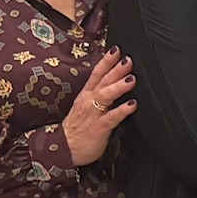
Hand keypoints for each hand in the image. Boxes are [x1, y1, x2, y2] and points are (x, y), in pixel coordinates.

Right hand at [60, 51, 135, 165]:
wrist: (64, 148)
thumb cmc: (79, 127)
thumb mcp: (87, 106)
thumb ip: (101, 94)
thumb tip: (116, 82)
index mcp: (86, 95)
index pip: (96, 74)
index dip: (106, 61)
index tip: (116, 49)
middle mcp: (89, 101)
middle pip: (102, 81)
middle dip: (115, 69)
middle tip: (127, 59)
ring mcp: (94, 113)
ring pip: (105, 96)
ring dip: (118, 86)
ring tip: (131, 78)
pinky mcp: (99, 127)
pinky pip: (112, 117)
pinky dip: (122, 110)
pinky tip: (132, 105)